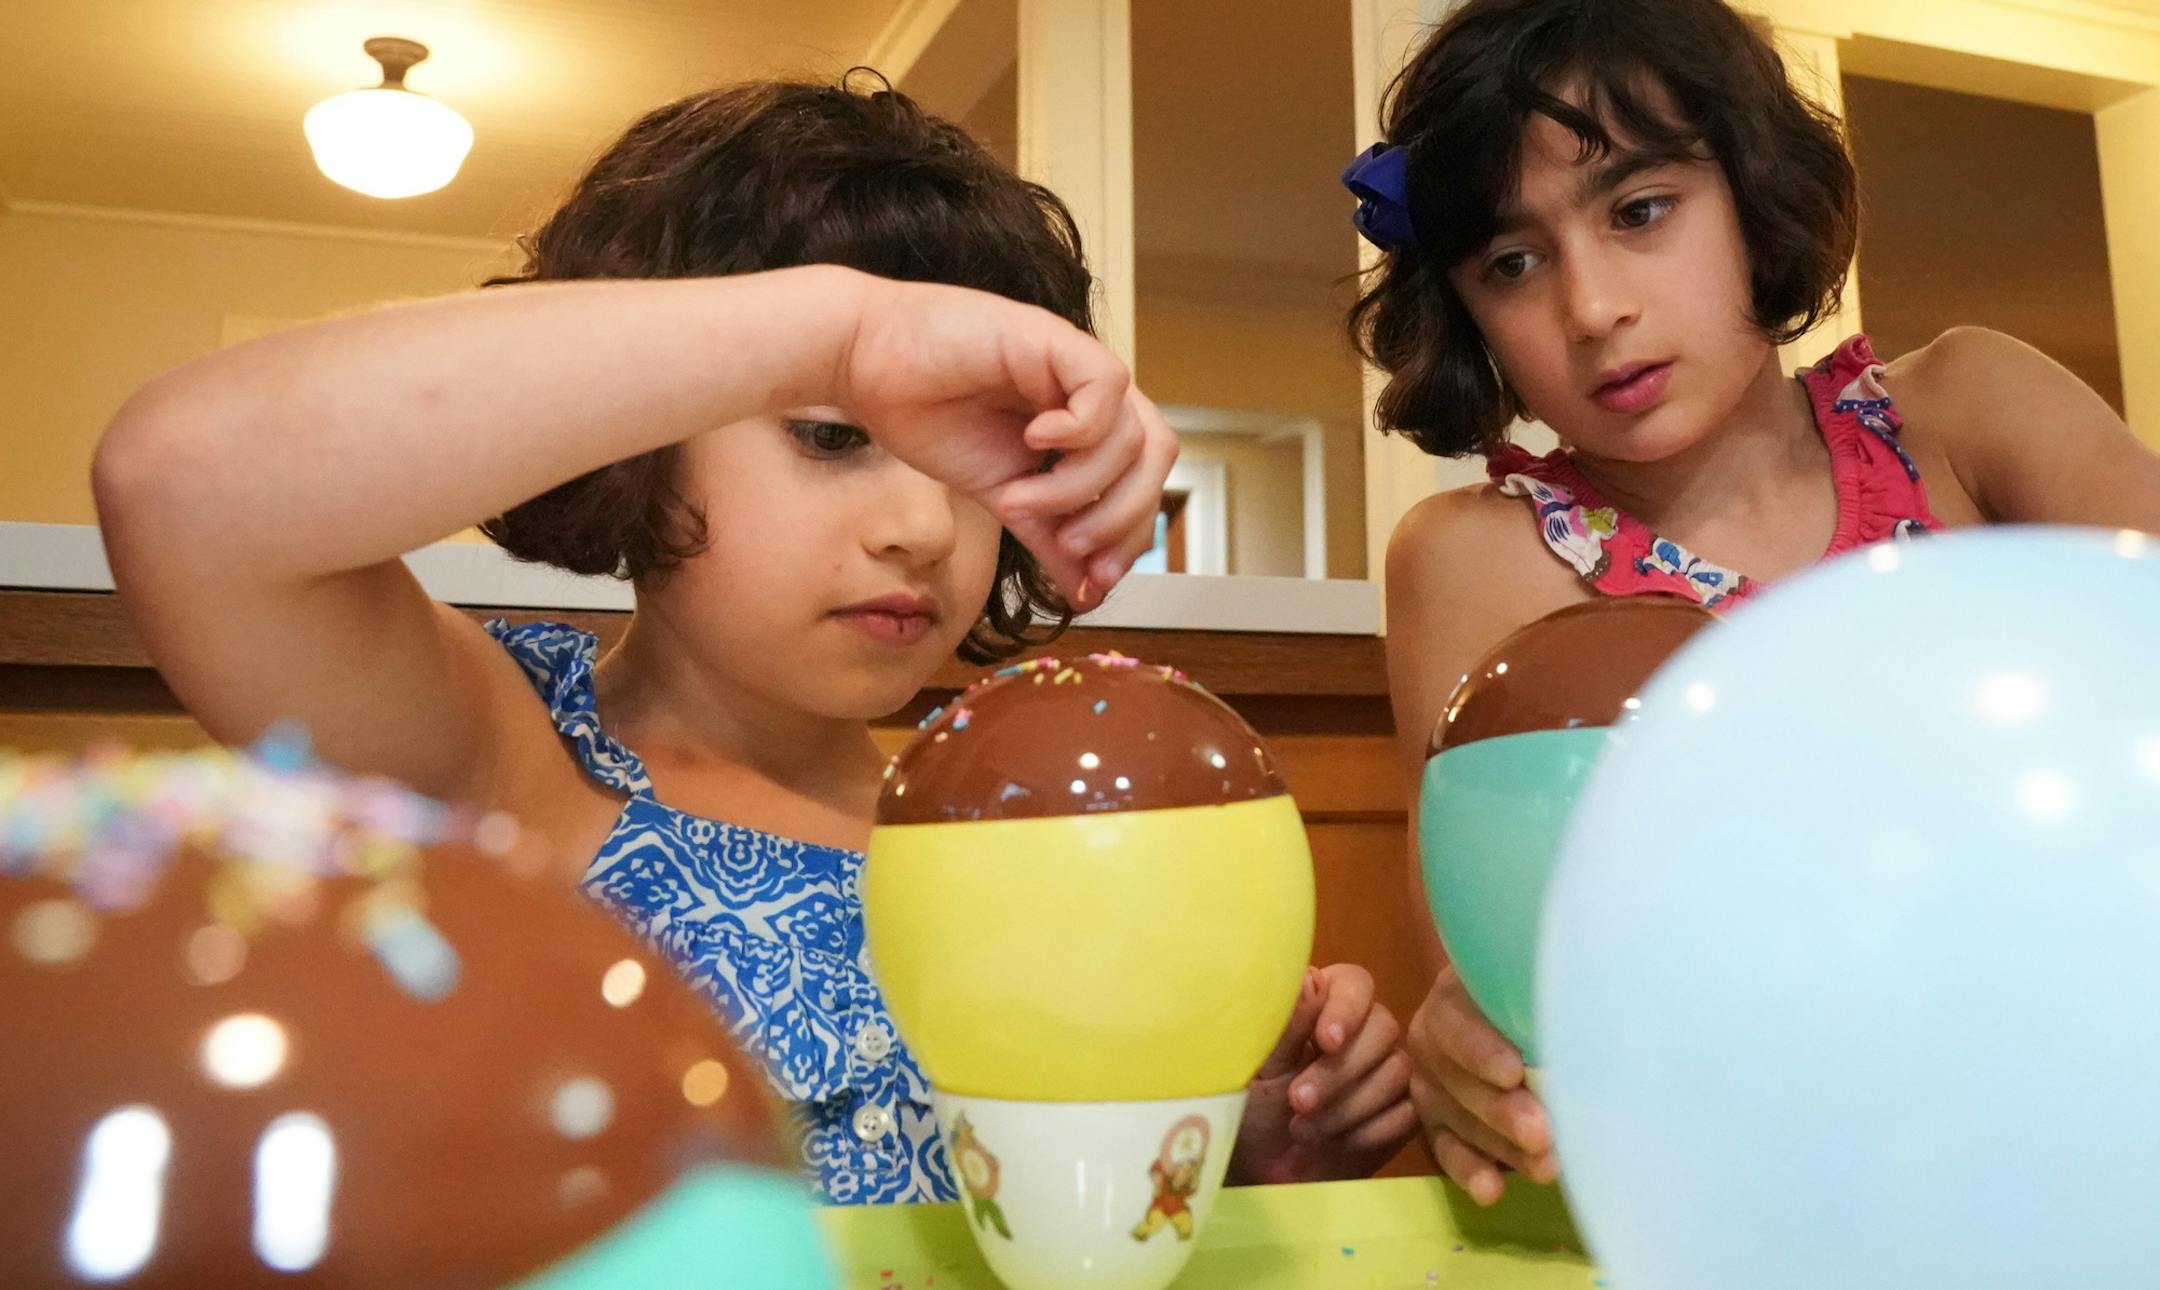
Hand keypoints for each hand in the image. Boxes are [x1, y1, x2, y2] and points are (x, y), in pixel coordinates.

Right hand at [835, 274, 1176, 607]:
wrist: (863, 364)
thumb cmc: (923, 415)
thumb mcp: (999, 494)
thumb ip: (1047, 535)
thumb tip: (1085, 593)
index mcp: (1081, 427)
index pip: (1142, 481)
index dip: (1131, 536)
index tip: (1095, 580)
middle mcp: (1086, 395)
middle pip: (1156, 458)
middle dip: (1121, 518)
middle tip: (1071, 545)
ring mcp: (1072, 365)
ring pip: (1133, 434)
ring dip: (1079, 485)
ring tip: (1019, 499)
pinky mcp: (1051, 339)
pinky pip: (1106, 384)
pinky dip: (1079, 428)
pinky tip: (1033, 440)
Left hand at [1228, 964, 1417, 1184]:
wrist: (1268, 1170)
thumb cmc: (1256, 1107)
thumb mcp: (1261, 1067)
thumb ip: (1287, 1024)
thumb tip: (1310, 980)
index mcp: (1324, 1003)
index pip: (1355, 983)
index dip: (1346, 1010)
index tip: (1326, 1042)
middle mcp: (1364, 1028)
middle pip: (1383, 1027)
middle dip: (1340, 1071)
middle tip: (1299, 1101)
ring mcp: (1389, 1068)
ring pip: (1397, 1070)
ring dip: (1348, 1106)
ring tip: (1304, 1130)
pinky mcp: (1404, 1108)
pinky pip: (1408, 1110)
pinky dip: (1370, 1131)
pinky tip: (1338, 1143)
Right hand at [1405, 964, 1557, 1204]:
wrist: (1519, 1022)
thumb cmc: (1538, 1000)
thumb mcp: (1536, 989)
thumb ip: (1545, 1002)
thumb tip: (1588, 1020)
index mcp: (1453, 995)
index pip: (1456, 1021)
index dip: (1481, 1049)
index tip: (1513, 1072)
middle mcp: (1431, 1038)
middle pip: (1458, 1077)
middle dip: (1501, 1109)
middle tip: (1541, 1133)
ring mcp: (1430, 1084)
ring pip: (1458, 1119)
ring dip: (1501, 1147)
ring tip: (1544, 1168)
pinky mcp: (1434, 1123)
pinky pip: (1445, 1149)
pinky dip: (1469, 1170)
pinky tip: (1491, 1191)